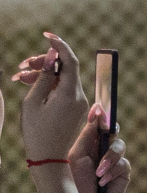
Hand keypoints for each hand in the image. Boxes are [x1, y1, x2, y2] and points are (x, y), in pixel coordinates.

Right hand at [14, 34, 88, 161]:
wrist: (48, 158)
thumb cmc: (37, 131)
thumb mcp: (34, 100)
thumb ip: (44, 76)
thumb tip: (52, 57)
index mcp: (71, 95)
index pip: (71, 61)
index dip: (60, 45)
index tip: (47, 34)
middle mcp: (81, 99)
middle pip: (66, 69)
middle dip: (44, 62)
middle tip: (23, 65)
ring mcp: (81, 105)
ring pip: (63, 79)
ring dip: (43, 74)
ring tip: (19, 76)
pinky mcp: (77, 110)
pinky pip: (64, 90)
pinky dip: (49, 85)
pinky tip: (29, 83)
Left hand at [68, 105, 130, 192]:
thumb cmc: (74, 181)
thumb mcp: (77, 153)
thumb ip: (88, 134)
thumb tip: (96, 111)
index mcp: (87, 143)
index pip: (96, 124)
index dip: (100, 116)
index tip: (99, 108)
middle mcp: (100, 150)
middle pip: (112, 130)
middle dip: (110, 129)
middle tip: (109, 130)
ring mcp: (113, 161)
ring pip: (119, 146)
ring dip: (109, 158)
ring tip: (98, 173)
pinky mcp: (123, 174)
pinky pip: (124, 164)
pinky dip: (113, 171)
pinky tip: (103, 181)